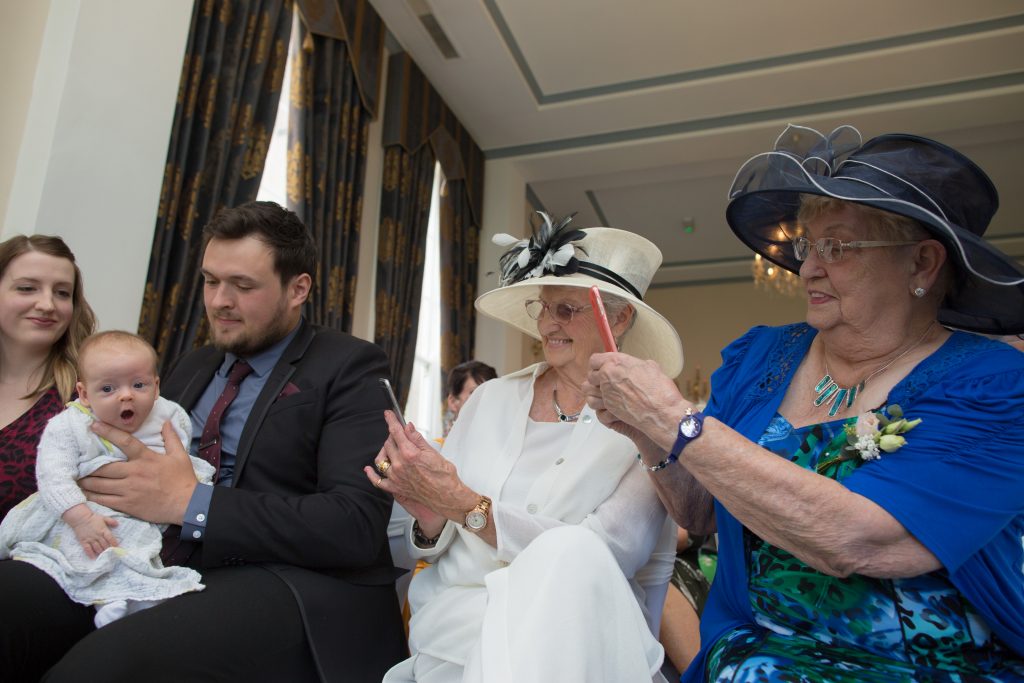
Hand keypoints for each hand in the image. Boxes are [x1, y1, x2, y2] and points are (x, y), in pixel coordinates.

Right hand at [63, 503, 118, 559]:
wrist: (80, 518)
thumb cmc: (93, 518)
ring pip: (97, 548)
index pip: (110, 538)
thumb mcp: (103, 518)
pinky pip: (87, 549)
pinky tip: (93, 557)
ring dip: (101, 552)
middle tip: (111, 554)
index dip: (114, 543)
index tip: (117, 548)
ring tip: (104, 556)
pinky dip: (90, 554)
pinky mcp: (83, 541)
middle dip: (108, 550)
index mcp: (103, 530)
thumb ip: (111, 521)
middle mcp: (98, 536)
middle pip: (104, 545)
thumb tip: (118, 524)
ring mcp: (90, 539)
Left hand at [80, 421, 197, 524]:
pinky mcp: (127, 505)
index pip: (124, 441)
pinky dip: (92, 497)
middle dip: (88, 465)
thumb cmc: (183, 479)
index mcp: (146, 458)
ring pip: (100, 485)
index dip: (107, 432)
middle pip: (104, 467)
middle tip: (76, 462)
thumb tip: (166, 421)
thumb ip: (171, 438)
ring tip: (76, 479)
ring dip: (86, 482)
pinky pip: (104, 500)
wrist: (186, 504)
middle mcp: (134, 473)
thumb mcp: (180, 456)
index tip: (93, 425)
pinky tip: (84, 495)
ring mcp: (129, 490)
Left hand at [362, 411, 475, 532]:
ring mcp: (395, 477)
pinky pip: (378, 481)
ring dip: (385, 451)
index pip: (396, 432)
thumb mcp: (433, 452)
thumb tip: (408, 427)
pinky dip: (371, 474)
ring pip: (381, 459)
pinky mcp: (395, 488)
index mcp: (410, 454)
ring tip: (392, 449)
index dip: (391, 421)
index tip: (388, 414)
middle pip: (388, 444)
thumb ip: (417, 439)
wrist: (447, 496)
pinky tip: (368, 469)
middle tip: (399, 434)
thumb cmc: (444, 476)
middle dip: (392, 436)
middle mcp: (400, 465)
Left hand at [585, 352, 690, 451]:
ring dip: (596, 392)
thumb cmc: (659, 391)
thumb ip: (635, 365)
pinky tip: (613, 405)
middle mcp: (608, 375)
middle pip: (590, 375)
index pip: (595, 360)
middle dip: (597, 378)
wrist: (661, 412)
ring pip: (589, 391)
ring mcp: (606, 392)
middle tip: (606, 382)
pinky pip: (597, 405)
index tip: (602, 367)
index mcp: (617, 362)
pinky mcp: (607, 407)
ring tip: (607, 394)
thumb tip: (633, 365)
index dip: (598, 364)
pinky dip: (602, 406)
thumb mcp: (650, 367)